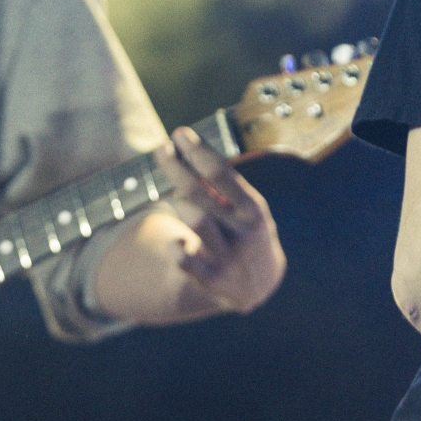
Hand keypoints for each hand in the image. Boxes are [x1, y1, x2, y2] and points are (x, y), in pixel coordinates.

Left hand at [154, 127, 285, 313]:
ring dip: (181, 204)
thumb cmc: (246, 232)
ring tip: (180, 199)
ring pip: (195, 221)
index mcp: (253, 210)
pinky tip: (178, 242)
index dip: (198, 152)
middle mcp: (243, 233)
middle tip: (161, 148)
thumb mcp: (246, 209)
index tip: (180, 133)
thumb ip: (223, 187)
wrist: (259, 286)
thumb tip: (188, 154)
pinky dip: (177, 248)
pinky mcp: (212, 280)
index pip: (221, 174)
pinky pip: (185, 262)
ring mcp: (228, 257)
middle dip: (177, 168)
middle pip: (200, 194)